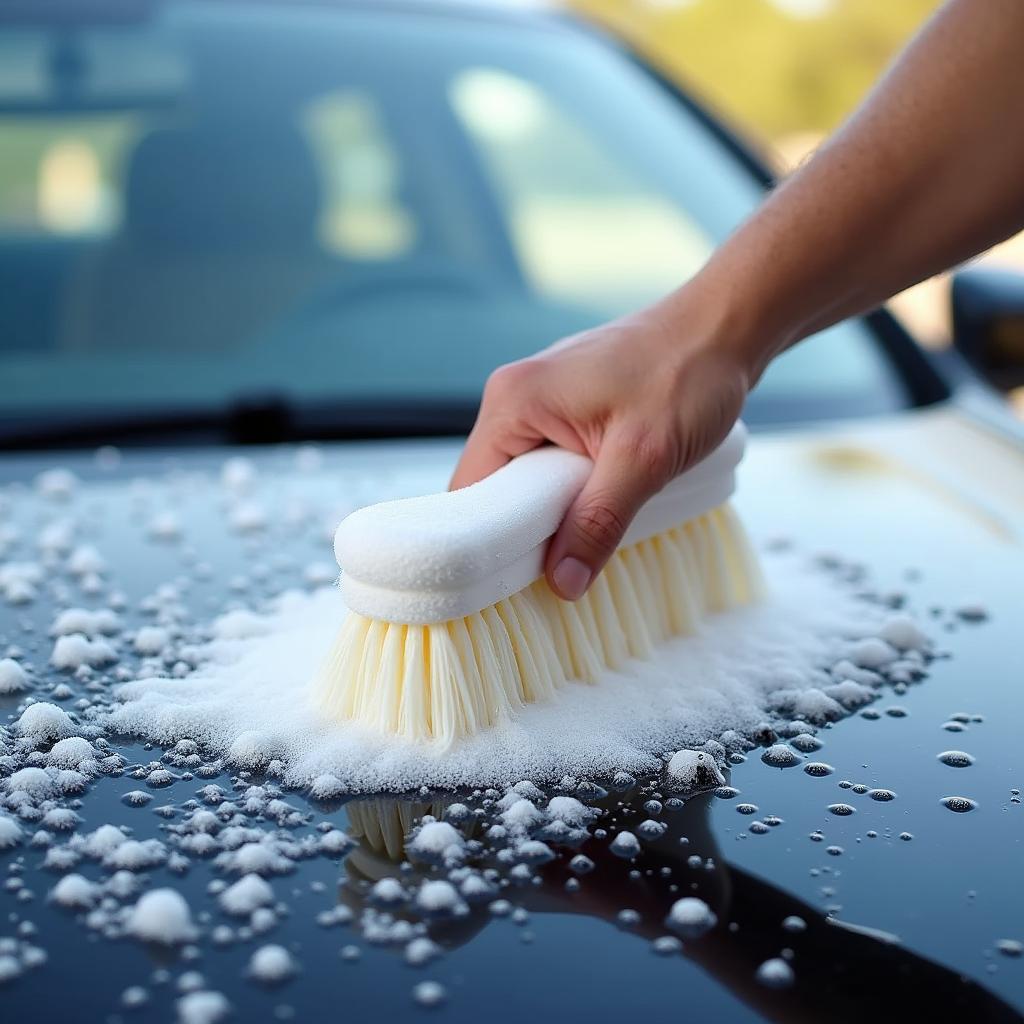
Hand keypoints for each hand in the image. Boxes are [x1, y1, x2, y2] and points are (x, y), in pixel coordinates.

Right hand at [449, 291, 754, 599]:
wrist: (724, 328)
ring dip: (551, 510)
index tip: (512, 583)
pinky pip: (549, 457)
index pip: (471, 489)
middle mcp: (515, 393)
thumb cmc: (688, 377)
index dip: (487, 539)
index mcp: (514, 400)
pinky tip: (597, 507)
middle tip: (558, 570)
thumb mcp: (644, 460)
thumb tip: (562, 585)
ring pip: (524, 474)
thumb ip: (598, 522)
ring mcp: (541, 395)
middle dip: (522, 528)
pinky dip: (568, 489)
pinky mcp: (567, 402)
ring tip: (583, 541)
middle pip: (494, 484)